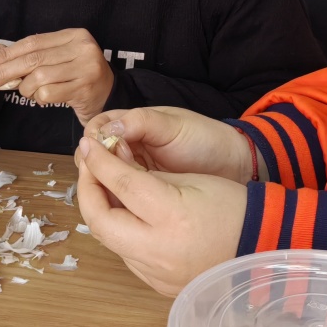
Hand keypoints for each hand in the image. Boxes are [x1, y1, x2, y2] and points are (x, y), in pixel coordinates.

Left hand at [0, 29, 114, 125]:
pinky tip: (43, 98)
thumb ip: (33, 56)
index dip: (6, 53)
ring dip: (25, 88)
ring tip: (28, 91)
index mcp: (75, 35)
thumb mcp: (59, 58)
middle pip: (33, 59)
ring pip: (38, 78)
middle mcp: (83, 48)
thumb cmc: (77, 76)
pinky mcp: (85, 89)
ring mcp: (87, 68)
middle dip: (4, 71)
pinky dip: (38, 98)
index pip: (33, 42)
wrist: (108, 96)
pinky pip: (48, 94)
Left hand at [74, 135, 246, 295]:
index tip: (89, 145)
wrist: (261, 243)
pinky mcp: (157, 284)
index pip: (122, 184)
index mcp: (172, 216)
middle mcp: (159, 249)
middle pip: (101, 220)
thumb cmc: (231, 206)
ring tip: (102, 186)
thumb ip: (147, 176)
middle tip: (87, 167)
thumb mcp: (190, 180)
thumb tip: (111, 168)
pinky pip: (127, 255)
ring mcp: (156, 273)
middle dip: (86, 190)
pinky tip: (124, 214)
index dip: (99, 162)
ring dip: (100, 211)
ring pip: (109, 240)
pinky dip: (119, 231)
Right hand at [83, 107, 258, 181]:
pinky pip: (119, 196)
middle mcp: (129, 147)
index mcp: (133, 124)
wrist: (233, 168)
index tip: (95, 150)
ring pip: (104, 177)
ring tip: (112, 189)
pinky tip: (119, 203)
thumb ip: (141, 123)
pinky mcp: (143, 194)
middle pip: (96, 154)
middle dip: (94, 163)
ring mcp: (135, 172)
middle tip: (102, 174)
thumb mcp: (174, 126)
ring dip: (103, 182)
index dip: (93, 138)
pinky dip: (115, 198)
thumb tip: (107, 128)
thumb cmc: (205, 139)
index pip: (98, 127)